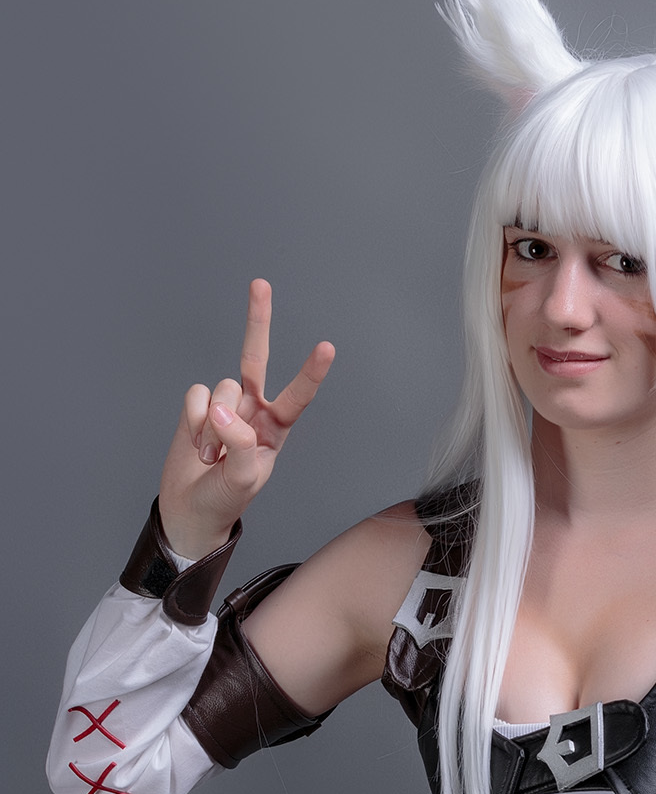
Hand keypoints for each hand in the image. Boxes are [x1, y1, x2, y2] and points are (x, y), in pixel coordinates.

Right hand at [157, 279, 333, 558]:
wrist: (191, 508)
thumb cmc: (226, 498)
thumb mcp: (243, 478)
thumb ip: (240, 442)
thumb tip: (223, 406)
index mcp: (276, 429)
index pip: (297, 396)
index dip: (309, 372)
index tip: (326, 347)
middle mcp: (252, 410)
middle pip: (255, 358)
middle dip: (257, 322)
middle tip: (260, 284)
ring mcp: (223, 406)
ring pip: (219, 389)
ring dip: (211, 426)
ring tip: (212, 456)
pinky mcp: (197, 406)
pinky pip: (195, 396)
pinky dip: (192, 421)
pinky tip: (196, 445)